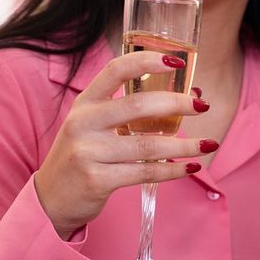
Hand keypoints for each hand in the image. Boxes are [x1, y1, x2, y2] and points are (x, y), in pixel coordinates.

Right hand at [33, 49, 211, 237]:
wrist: (51, 199)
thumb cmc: (83, 156)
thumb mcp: (92, 125)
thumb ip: (126, 112)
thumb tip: (185, 98)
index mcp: (85, 103)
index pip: (115, 70)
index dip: (146, 61)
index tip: (176, 61)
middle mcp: (83, 123)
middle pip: (138, 106)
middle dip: (177, 104)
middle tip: (201, 106)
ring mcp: (88, 152)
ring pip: (148, 146)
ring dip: (184, 145)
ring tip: (208, 144)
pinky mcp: (97, 180)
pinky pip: (145, 173)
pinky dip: (172, 171)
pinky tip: (188, 167)